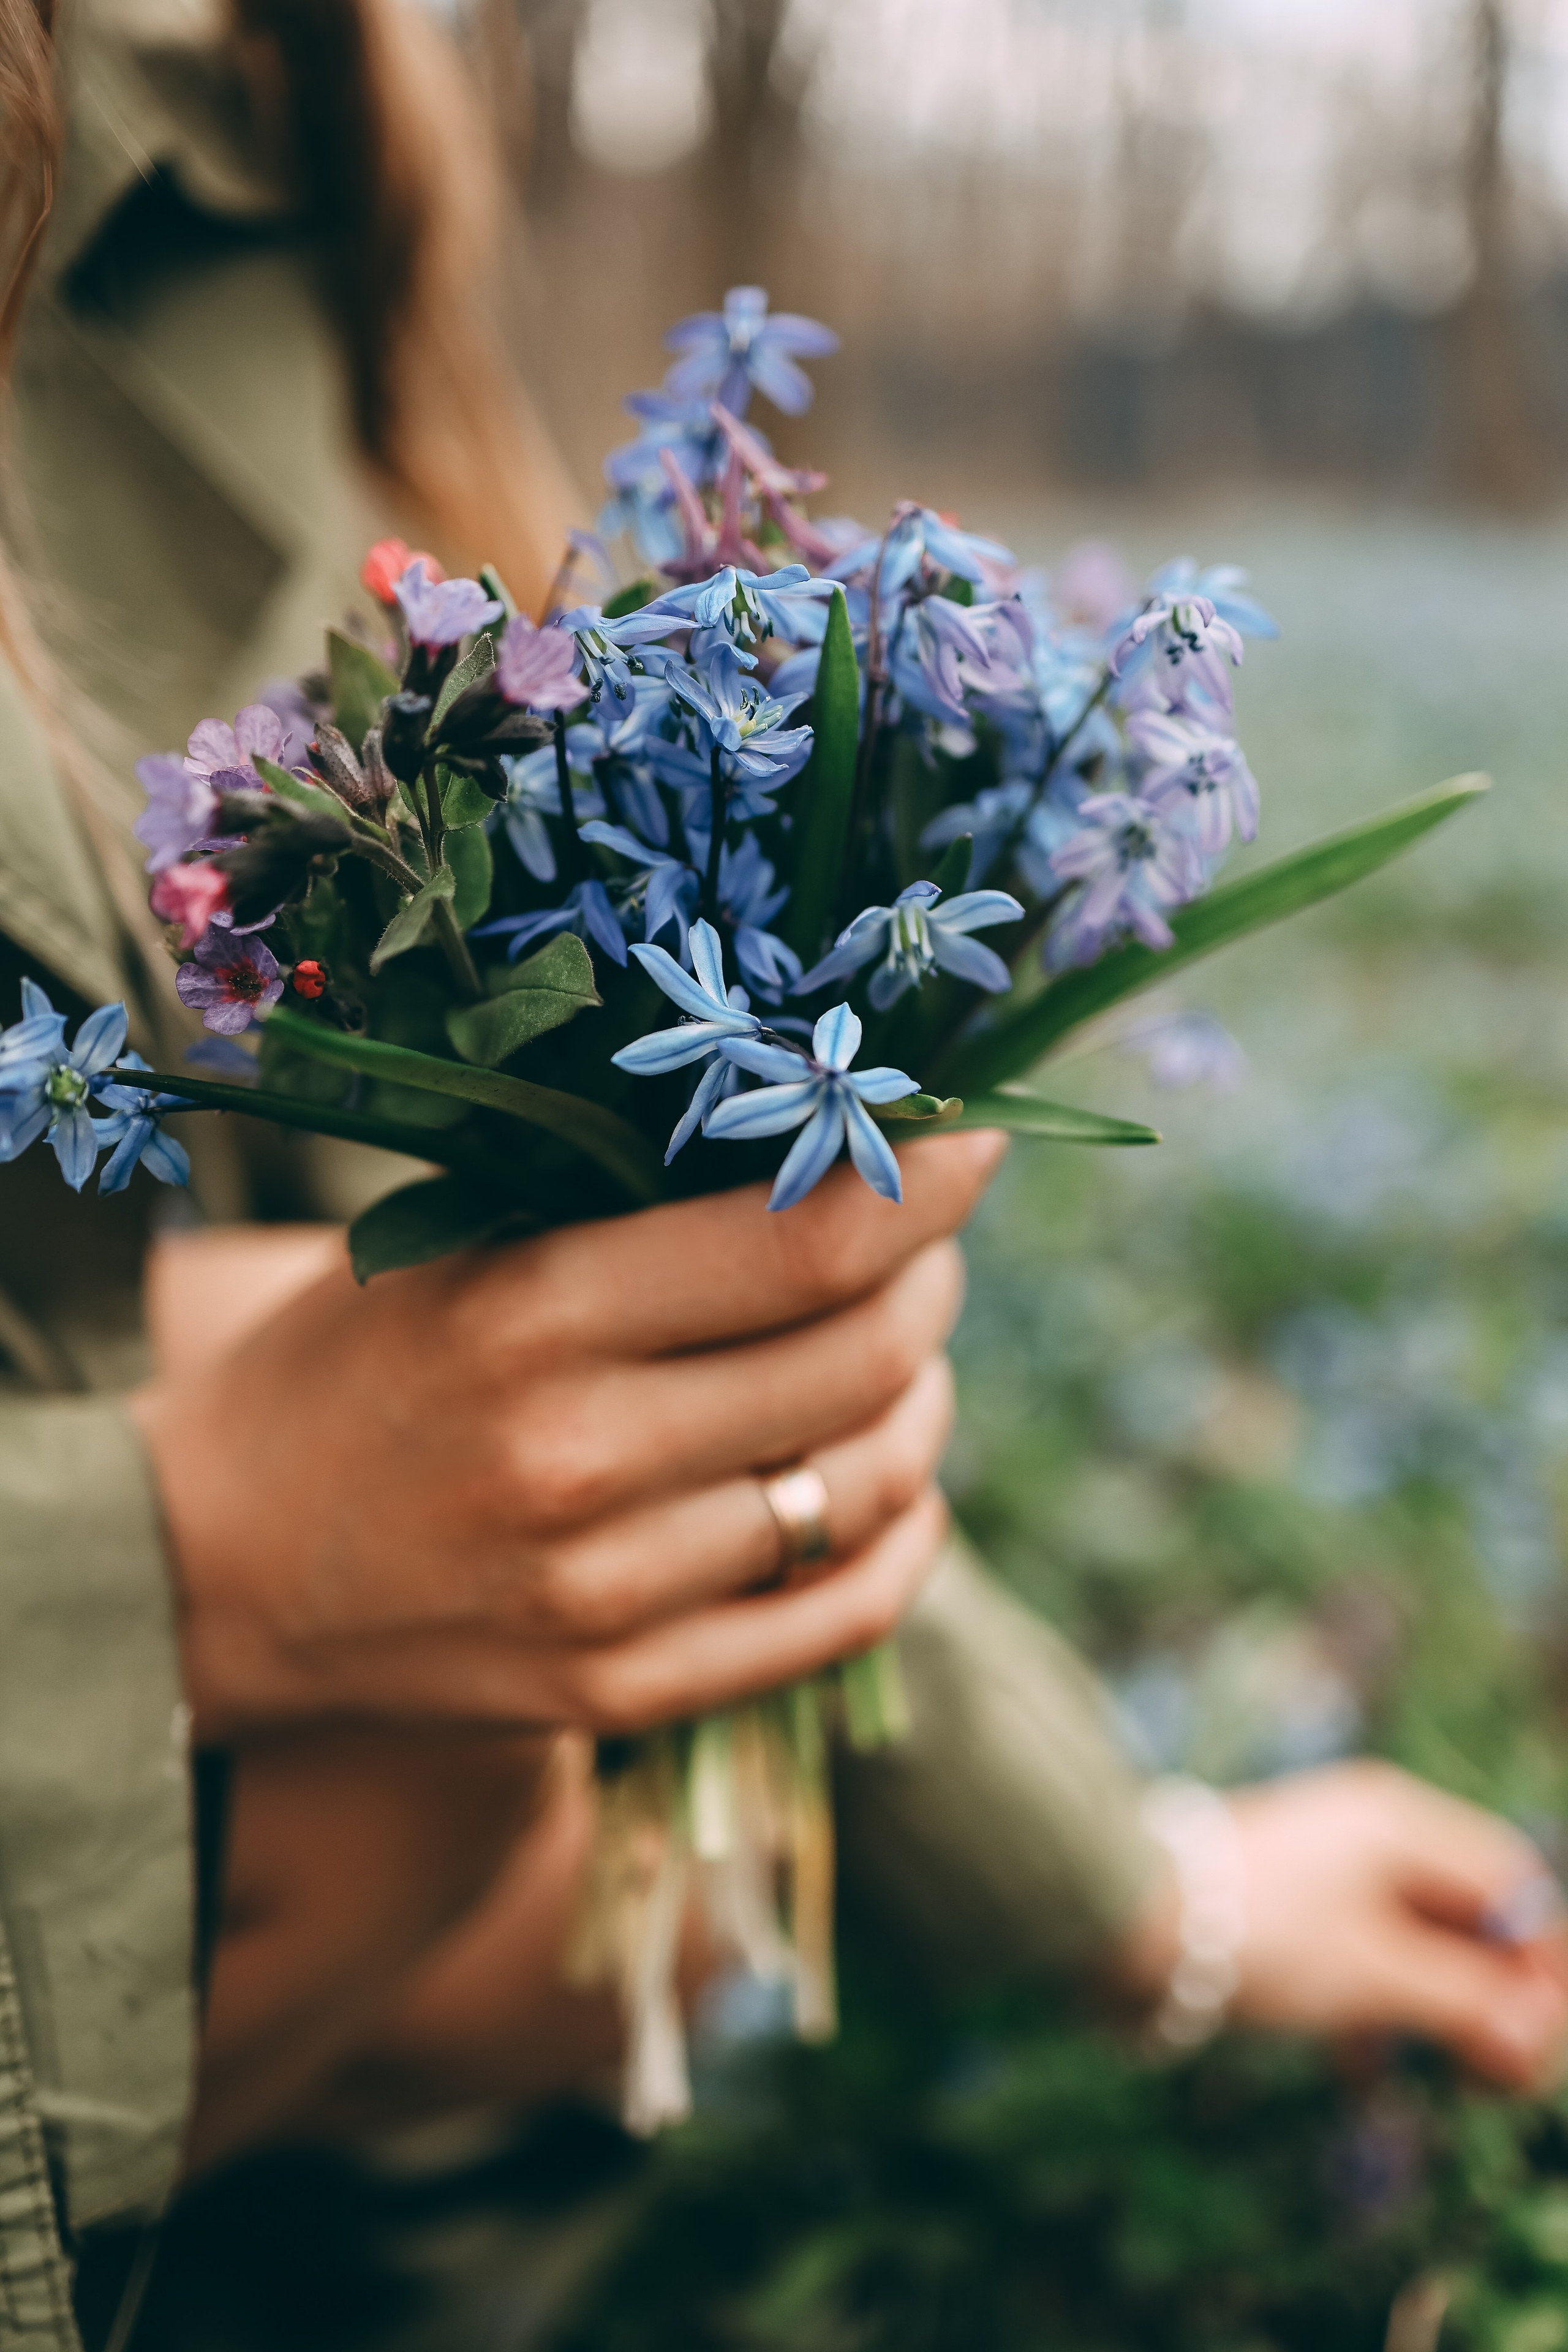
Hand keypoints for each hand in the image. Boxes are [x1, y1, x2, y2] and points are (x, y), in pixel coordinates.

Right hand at [133, 1130, 1004, 1739]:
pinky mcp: (622, 1691)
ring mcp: (607, 1597)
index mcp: (533, 1313)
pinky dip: (905, 1538)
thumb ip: (626, 1208)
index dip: (921, 1180)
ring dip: (925, 1401)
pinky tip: (900, 1487)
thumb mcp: (454, 1245)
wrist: (215, 1564)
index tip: (973, 1137)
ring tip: (908, 1357)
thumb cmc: (347, 1367)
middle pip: (858, 1357)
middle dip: (930, 1279)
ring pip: (865, 1484)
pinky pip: (836, 1617)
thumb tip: (830, 1150)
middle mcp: (579, 1460)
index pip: (804, 1241)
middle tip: (925, 1244)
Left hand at [1117, 1761, 1567, 2088]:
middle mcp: (1369, 1832)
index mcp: (1402, 1825)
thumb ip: (1465, 2002)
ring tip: (1444, 2082)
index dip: (1539, 1962)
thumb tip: (1533, 2035)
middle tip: (1500, 2078)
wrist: (1124, 1910)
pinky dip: (1374, 2004)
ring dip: (1436, 2006)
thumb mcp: (1376, 1974)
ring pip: (1410, 1937)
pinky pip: (1356, 1951)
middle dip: (1492, 1993)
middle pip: (1466, 1911)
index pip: (1512, 1883)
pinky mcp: (1284, 1904)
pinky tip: (1363, 2067)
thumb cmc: (1261, 1934)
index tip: (1537, 2041)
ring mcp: (1324, 1864)